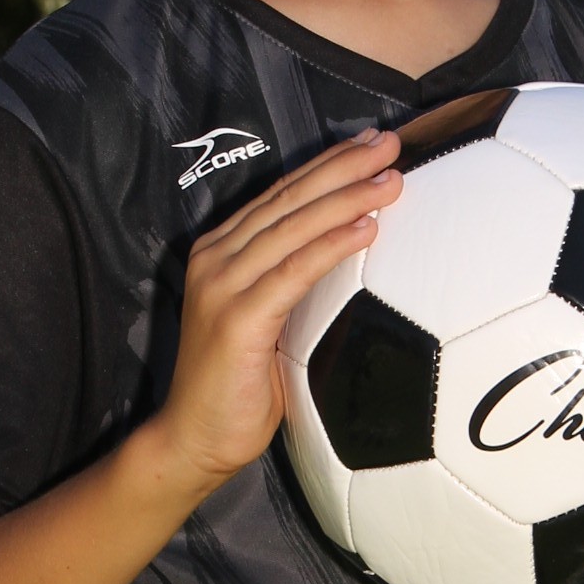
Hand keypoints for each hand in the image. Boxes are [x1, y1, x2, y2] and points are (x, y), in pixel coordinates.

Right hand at [155, 129, 402, 493]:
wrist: (193, 439)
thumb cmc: (238, 387)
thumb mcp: (269, 321)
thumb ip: (292, 283)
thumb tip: (350, 253)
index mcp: (223, 252)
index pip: (282, 195)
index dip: (328, 165)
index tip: (370, 143)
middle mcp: (216, 258)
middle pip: (290, 199)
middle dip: (343, 167)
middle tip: (389, 144)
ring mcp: (221, 286)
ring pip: (294, 227)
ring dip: (346, 198)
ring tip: (391, 180)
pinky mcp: (236, 318)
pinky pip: (293, 273)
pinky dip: (331, 246)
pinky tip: (366, 229)